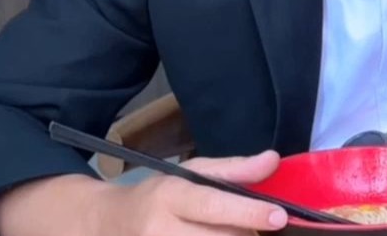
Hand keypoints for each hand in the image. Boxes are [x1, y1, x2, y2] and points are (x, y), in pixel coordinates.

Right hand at [95, 149, 288, 235]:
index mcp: (170, 196)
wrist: (107, 224)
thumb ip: (234, 169)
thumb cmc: (158, 195)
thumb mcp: (191, 173)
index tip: (279, 216)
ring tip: (232, 233)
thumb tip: (273, 159)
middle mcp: (159, 230)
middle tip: (256, 229)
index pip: (212, 206)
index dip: (248, 212)